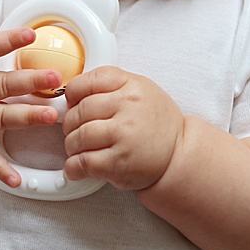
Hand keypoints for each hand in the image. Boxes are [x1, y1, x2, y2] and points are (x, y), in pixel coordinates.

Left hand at [61, 66, 183, 190]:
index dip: (72, 94)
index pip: (87, 82)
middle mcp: (128, 108)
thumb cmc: (156, 123)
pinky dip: (74, 166)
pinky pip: (84, 162)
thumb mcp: (141, 91)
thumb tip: (72, 94)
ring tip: (78, 148)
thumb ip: (111, 87)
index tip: (72, 103)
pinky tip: (77, 166)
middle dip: (70, 123)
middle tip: (74, 130)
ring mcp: (124, 135)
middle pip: (80, 111)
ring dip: (71, 145)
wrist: (179, 154)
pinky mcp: (119, 162)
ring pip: (78, 136)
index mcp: (132, 86)